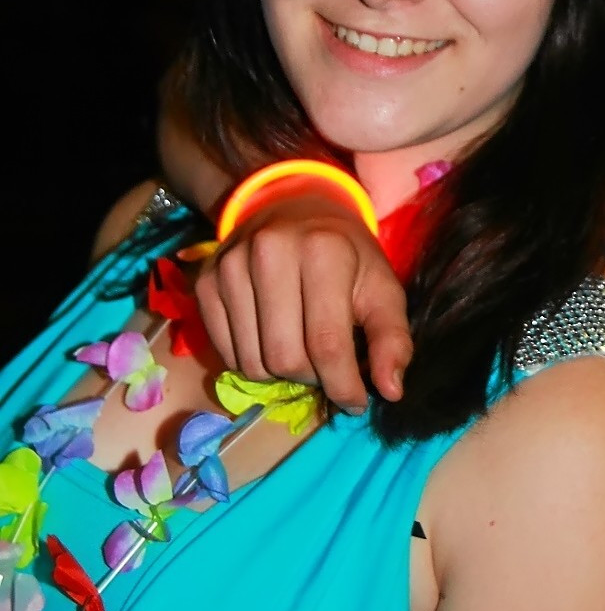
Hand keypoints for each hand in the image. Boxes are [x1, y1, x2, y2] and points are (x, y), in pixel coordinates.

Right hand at [194, 193, 411, 409]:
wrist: (294, 208)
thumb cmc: (347, 257)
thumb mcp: (382, 289)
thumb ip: (392, 340)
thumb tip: (391, 391)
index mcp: (323, 251)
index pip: (327, 344)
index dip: (343, 386)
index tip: (355, 402)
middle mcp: (269, 252)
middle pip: (286, 358)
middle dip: (313, 378)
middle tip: (327, 367)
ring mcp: (230, 266)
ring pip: (253, 363)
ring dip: (281, 374)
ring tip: (301, 350)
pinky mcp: (205, 282)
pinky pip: (226, 354)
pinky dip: (253, 362)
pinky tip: (272, 340)